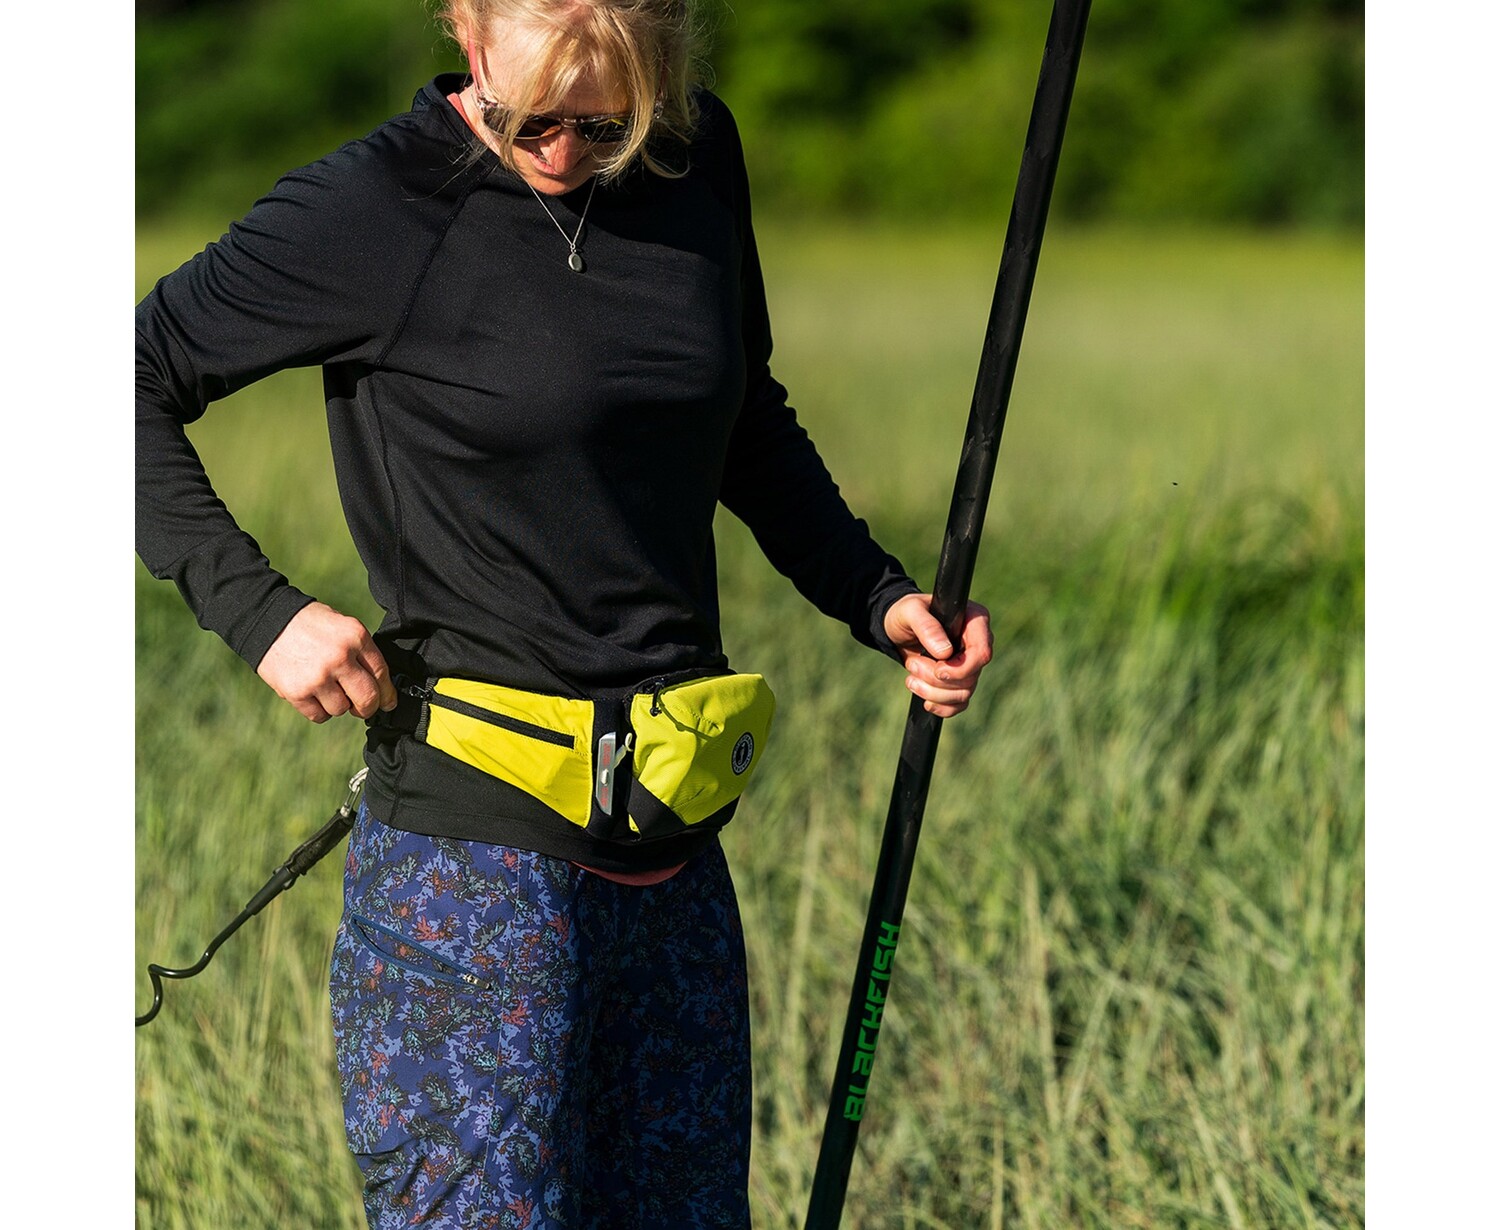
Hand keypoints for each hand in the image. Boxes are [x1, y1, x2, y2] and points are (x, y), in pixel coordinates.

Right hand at [256, 601, 397, 722]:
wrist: (268, 620)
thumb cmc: (310, 624)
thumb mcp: (343, 626)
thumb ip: (361, 653)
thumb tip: (380, 687)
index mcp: (356, 637)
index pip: (381, 674)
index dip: (387, 693)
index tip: (388, 702)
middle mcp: (340, 657)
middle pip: (367, 699)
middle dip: (368, 707)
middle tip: (362, 707)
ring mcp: (318, 676)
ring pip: (342, 710)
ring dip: (338, 705)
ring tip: (327, 688)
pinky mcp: (297, 691)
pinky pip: (319, 715)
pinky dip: (319, 710)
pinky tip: (313, 694)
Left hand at [883, 593, 993, 717]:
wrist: (898, 628)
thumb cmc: (906, 612)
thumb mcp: (910, 611)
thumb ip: (926, 626)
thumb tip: (944, 652)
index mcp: (974, 620)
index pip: (982, 653)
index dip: (960, 668)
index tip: (937, 669)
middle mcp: (977, 643)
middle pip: (971, 676)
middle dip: (937, 679)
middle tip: (912, 664)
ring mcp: (969, 664)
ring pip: (964, 693)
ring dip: (933, 693)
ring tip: (910, 679)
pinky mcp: (959, 681)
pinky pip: (959, 704)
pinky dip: (941, 706)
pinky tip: (925, 701)